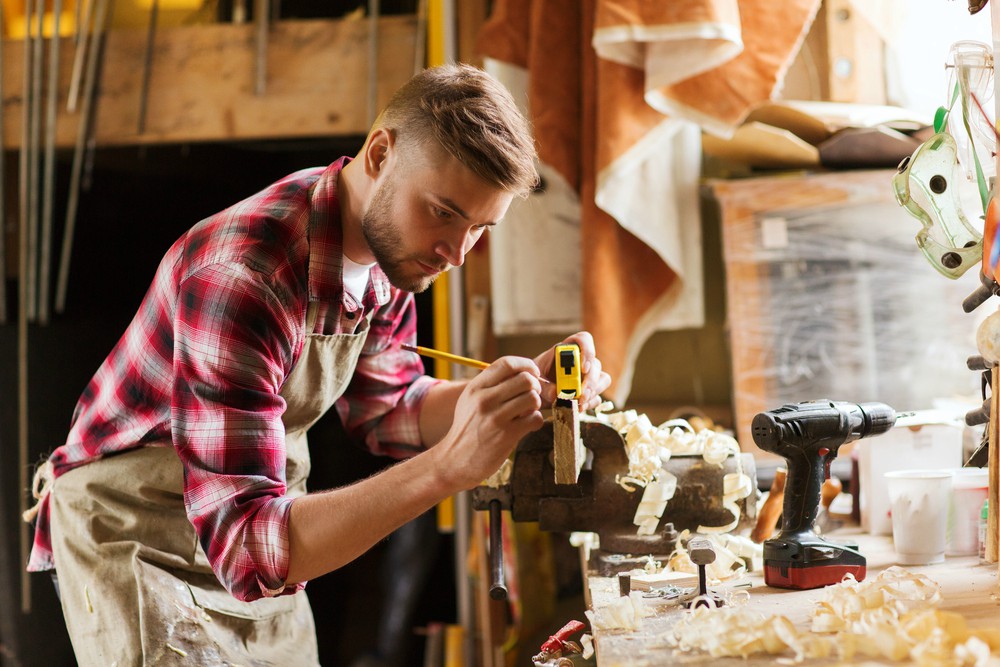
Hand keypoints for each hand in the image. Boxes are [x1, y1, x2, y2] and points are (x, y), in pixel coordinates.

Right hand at [434, 356, 544, 489]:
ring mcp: (496, 417)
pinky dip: (535, 421)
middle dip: (535, 386)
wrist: (454, 460)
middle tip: (532, 395)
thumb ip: (492, 385)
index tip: (532, 372)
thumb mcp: (470, 400)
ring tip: (527, 412)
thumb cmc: (468, 428)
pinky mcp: (507, 435)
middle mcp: (484, 399)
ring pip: (533, 398)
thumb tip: (525, 373)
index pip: (507, 363)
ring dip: (536, 404)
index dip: (526, 365)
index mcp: (476, 387)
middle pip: (525, 379)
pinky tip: (526, 426)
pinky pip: (535, 419)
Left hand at [533, 332, 611, 410]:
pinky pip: (597, 397)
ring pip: (603, 380)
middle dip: (591, 382)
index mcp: (567, 349)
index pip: (584, 339)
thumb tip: (557, 394)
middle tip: (581, 396)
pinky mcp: (591, 391)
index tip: (583, 368)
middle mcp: (582, 360)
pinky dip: (589, 404)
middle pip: (596, 365)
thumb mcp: (535, 380)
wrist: (534, 393)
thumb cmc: (535, 379)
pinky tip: (578, 408)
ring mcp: (589, 375)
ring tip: (579, 403)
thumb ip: (544, 386)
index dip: (587, 351)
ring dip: (593, 393)